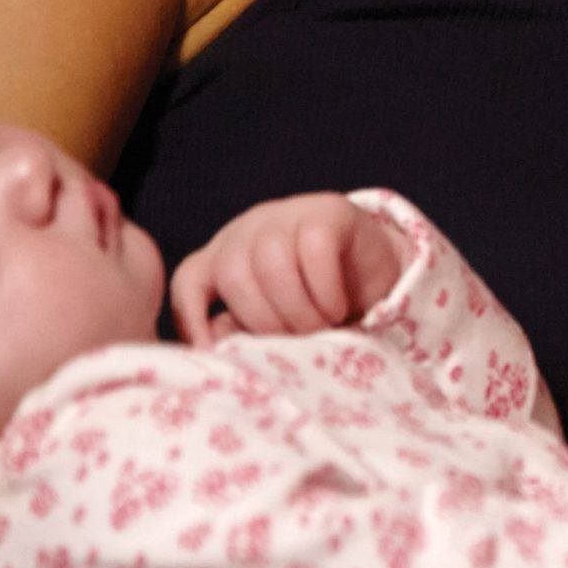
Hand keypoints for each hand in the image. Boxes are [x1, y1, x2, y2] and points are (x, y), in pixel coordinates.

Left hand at [168, 193, 408, 342]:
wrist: (378, 274)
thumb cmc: (317, 306)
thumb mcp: (275, 321)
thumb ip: (242, 331)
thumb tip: (213, 348)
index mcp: (224, 257)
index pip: (190, 280)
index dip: (191, 319)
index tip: (212, 357)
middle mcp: (248, 230)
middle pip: (234, 274)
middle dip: (266, 322)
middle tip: (299, 343)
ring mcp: (287, 214)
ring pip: (271, 262)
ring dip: (298, 310)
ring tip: (321, 329)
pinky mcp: (327, 210)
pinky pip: (314, 249)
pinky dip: (325, 290)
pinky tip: (337, 307)